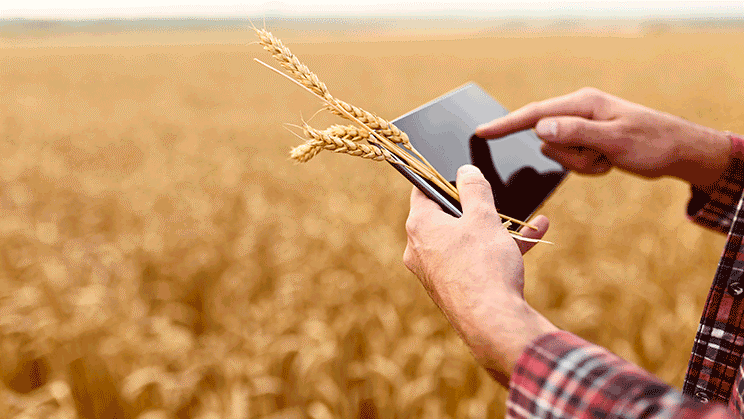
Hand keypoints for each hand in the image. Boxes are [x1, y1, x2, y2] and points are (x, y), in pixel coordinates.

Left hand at [403, 165, 557, 386]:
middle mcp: (420, 249)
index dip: (441, 177)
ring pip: (466, 240)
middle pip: (447, 216)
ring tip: (529, 220)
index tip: (460, 172)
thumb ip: (474, 188)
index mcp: (420, 226)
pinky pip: (473, 260)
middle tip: (498, 198)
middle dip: (478, 207)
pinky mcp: (453, 288)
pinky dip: (497, 249)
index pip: (422, 189)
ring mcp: (435, 271)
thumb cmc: (484, 267)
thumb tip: (465, 171)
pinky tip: (533, 237)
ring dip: (497, 228)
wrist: (493, 324)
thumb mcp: (483, 218)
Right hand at [475, 87, 730, 189]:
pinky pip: (573, 160)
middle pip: (547, 141)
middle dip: (570, 157)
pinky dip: (589, 167)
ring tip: (609, 159)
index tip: (482, 132)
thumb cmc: (652, 142)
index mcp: (582, 104)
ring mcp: (583, 127)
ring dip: (583, 164)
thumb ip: (575, 133)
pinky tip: (610, 162)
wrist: (679, 151)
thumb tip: (539, 128)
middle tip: (601, 157)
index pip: (535, 114)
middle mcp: (578, 112)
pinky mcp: (588, 140)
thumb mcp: (614, 140)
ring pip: (559, 153)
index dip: (506, 124)